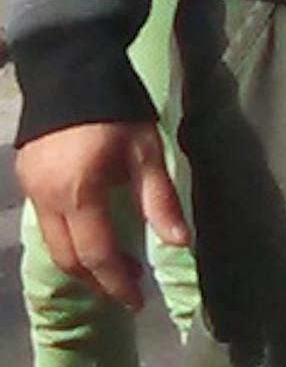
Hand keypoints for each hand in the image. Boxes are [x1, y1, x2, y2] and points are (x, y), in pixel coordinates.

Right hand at [17, 119, 185, 314]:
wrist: (70, 65)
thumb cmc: (116, 107)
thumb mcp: (145, 152)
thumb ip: (158, 200)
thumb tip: (180, 244)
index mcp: (78, 194)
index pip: (97, 256)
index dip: (117, 283)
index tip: (138, 301)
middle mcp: (47, 198)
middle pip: (69, 259)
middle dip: (98, 280)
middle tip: (127, 287)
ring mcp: (31, 188)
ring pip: (52, 244)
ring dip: (81, 262)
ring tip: (113, 265)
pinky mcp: (25, 177)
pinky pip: (44, 223)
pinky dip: (67, 239)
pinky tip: (90, 233)